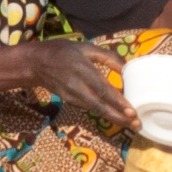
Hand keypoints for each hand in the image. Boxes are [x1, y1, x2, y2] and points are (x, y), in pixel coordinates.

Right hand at [18, 39, 132, 128]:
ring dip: (114, 118)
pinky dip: (104, 113)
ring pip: (96, 110)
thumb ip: (106, 56)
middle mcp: (77, 86)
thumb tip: (126, 66)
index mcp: (83, 70)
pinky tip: (116, 116)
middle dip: (119, 117)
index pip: (102, 89)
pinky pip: (89, 108)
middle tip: (137, 124)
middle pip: (100, 106)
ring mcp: (72, 96)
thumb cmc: (62, 52)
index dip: (117, 101)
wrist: (35, 64)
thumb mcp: (85, 47)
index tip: (131, 111)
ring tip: (131, 123)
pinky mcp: (69, 101)